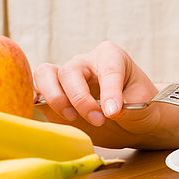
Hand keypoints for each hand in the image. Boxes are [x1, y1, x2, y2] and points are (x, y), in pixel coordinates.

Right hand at [33, 41, 162, 140]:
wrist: (134, 122)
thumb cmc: (141, 107)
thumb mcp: (144, 105)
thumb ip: (129, 106)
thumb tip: (107, 110)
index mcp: (110, 57)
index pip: (106, 69)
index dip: (109, 91)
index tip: (112, 112)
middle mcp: (84, 63)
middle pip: (70, 72)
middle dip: (81, 99)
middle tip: (98, 120)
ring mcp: (66, 78)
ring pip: (45, 74)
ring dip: (54, 97)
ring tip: (71, 117)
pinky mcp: (54, 95)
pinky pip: (36, 90)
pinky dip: (34, 99)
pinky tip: (41, 112)